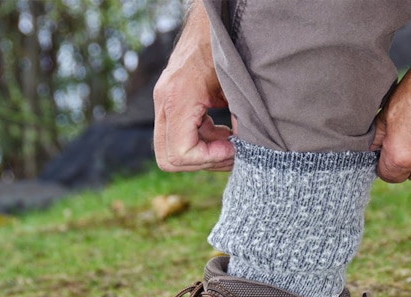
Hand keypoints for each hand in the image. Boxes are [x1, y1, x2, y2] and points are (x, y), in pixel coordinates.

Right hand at [153, 4, 234, 171]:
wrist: (212, 20)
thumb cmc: (226, 47)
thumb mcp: (238, 85)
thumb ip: (242, 118)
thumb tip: (247, 148)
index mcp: (179, 97)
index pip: (181, 152)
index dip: (208, 159)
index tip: (232, 150)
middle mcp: (164, 102)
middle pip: (168, 158)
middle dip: (201, 162)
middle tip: (230, 153)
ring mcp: (163, 103)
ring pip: (171, 151)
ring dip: (202, 153)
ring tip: (230, 142)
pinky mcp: (170, 104)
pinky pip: (177, 137)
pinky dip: (200, 142)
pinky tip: (222, 132)